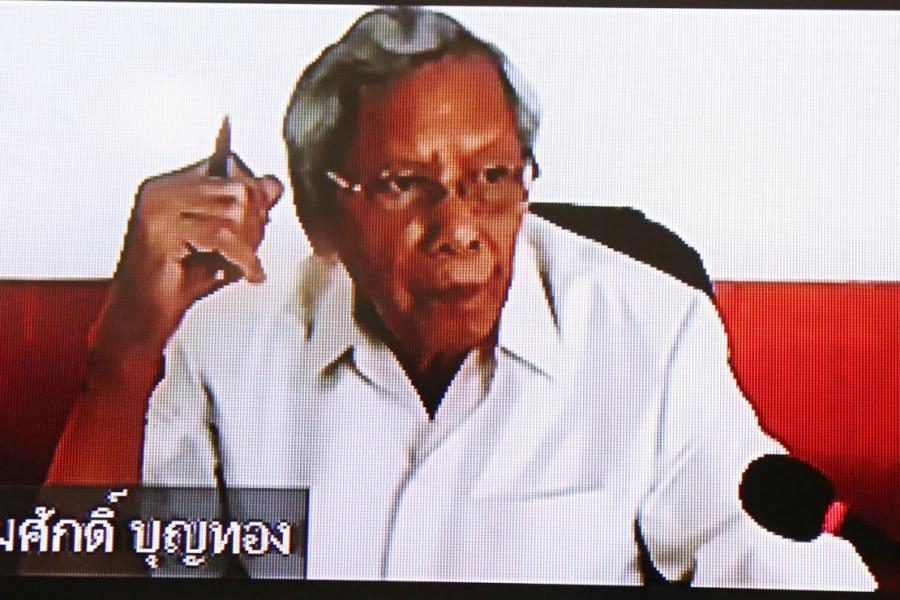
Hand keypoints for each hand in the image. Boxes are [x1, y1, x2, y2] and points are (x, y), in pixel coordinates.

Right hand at [105, 154, 282, 349]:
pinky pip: (221, 236)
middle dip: (256, 223)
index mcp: (170, 186)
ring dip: (250, 244)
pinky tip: (248, 273)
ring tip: (245, 264)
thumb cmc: (177, 284)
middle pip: (236, 188)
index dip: (254, 196)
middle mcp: (161, 191)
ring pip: (233, 212)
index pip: (228, 169)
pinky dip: (243, 258)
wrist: (140, 317)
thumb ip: (245, 213)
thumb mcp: (222, 243)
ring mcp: (159, 208)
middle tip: (252, 251)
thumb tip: (273, 185)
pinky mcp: (163, 230)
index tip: (261, 223)